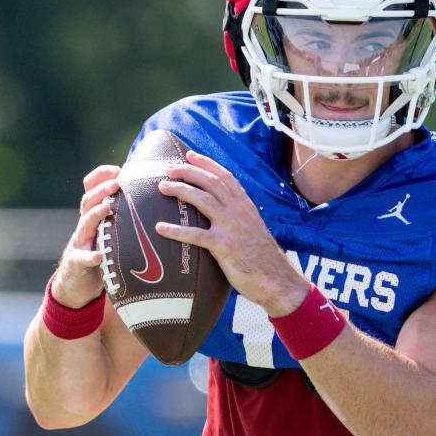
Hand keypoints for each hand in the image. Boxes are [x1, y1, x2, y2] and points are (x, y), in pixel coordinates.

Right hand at [52, 165, 120, 308]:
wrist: (76, 285)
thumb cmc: (100, 255)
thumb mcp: (109, 233)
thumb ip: (123, 218)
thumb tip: (152, 201)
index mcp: (93, 216)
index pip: (91, 189)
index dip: (100, 176)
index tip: (117, 169)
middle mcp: (84, 226)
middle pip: (88, 202)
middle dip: (101, 190)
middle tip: (117, 183)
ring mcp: (79, 243)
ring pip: (84, 224)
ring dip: (95, 214)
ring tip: (107, 207)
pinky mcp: (76, 263)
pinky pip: (82, 258)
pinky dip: (89, 257)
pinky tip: (98, 256)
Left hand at [155, 151, 306, 316]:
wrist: (276, 279)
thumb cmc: (262, 259)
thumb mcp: (253, 229)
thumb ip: (239, 218)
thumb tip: (222, 213)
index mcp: (246, 206)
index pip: (225, 176)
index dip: (207, 163)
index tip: (190, 155)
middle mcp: (239, 211)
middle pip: (210, 182)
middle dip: (188, 171)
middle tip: (168, 168)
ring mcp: (231, 227)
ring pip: (202, 199)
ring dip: (180, 190)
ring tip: (161, 187)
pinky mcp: (223, 246)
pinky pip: (194, 235)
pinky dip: (175, 230)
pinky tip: (159, 227)